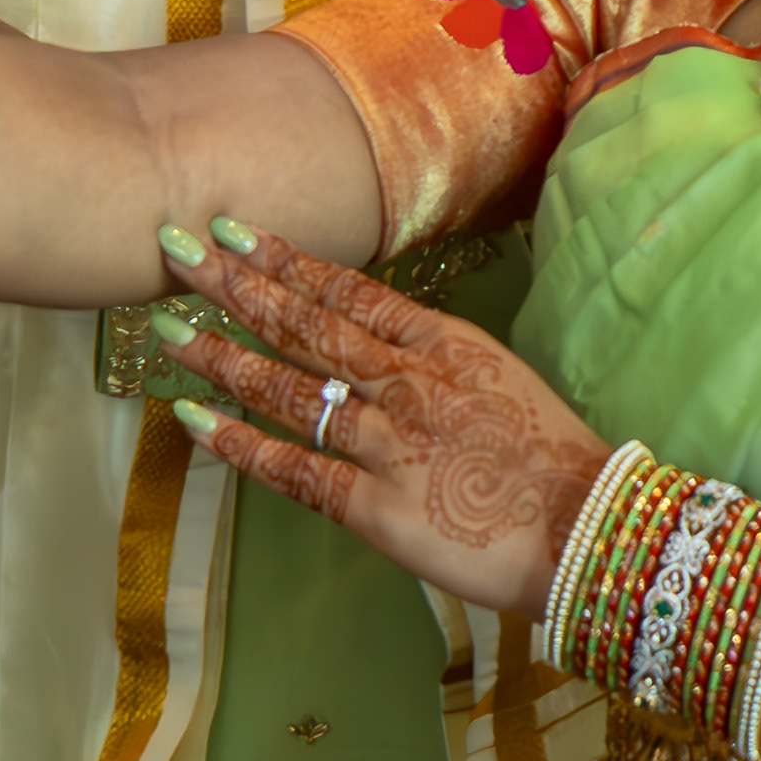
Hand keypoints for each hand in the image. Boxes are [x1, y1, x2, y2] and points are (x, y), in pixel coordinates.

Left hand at [150, 223, 605, 619]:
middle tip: (177, 249)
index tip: (238, 230)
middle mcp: (407, 382)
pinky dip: (240, 444)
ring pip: (288, 388)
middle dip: (235, 284)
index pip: (349, 290)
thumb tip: (381, 356)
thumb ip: (437, 364)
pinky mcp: (376, 507)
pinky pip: (295, 470)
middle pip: (305, 324)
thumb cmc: (554, 460)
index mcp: (443, 344)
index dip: (287, 259)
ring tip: (167, 328)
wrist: (592, 529)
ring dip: (221, 354)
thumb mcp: (500, 383)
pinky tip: (194, 420)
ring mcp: (388, 442)